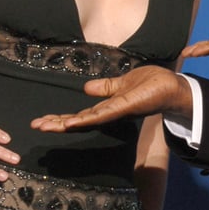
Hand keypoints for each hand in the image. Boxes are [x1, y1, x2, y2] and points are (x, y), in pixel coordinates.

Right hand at [31, 65, 192, 131]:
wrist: (172, 87)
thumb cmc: (151, 85)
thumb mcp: (122, 84)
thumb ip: (106, 88)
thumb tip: (86, 88)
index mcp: (108, 107)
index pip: (80, 115)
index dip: (62, 118)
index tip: (43, 120)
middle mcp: (110, 113)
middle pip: (79, 121)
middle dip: (57, 124)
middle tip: (36, 125)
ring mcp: (116, 112)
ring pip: (86, 120)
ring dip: (65, 123)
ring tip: (46, 126)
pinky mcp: (125, 107)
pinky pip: (103, 114)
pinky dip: (86, 119)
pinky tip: (71, 122)